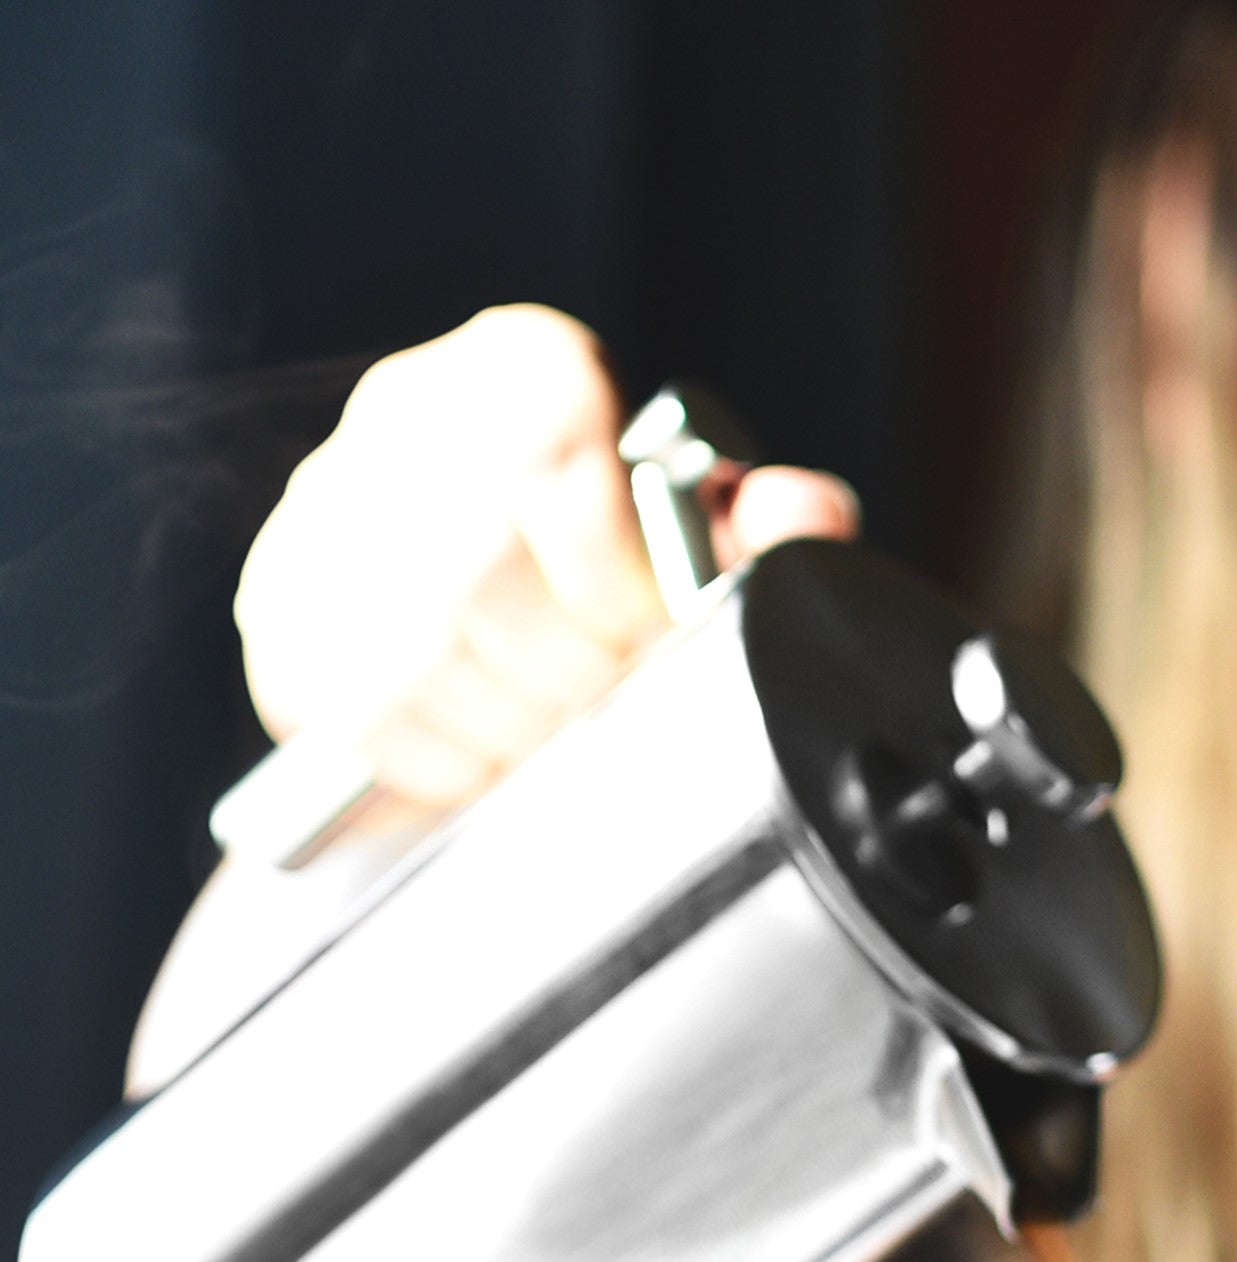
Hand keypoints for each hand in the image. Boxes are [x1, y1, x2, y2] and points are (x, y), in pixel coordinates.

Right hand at [234, 303, 856, 819]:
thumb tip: (805, 516)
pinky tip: (488, 760)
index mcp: (521, 370)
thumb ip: (770, 528)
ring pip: (412, 650)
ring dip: (508, 725)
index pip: (544, 438)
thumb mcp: (716, 543)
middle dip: (568, 670)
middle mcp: (402, 419)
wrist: (507, 641)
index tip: (646, 630)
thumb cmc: (630, 579)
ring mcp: (321, 517)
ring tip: (557, 739)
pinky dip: (440, 764)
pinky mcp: (279, 617)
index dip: (610, 564)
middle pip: (477, 565)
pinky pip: (352, 714)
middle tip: (610, 706)